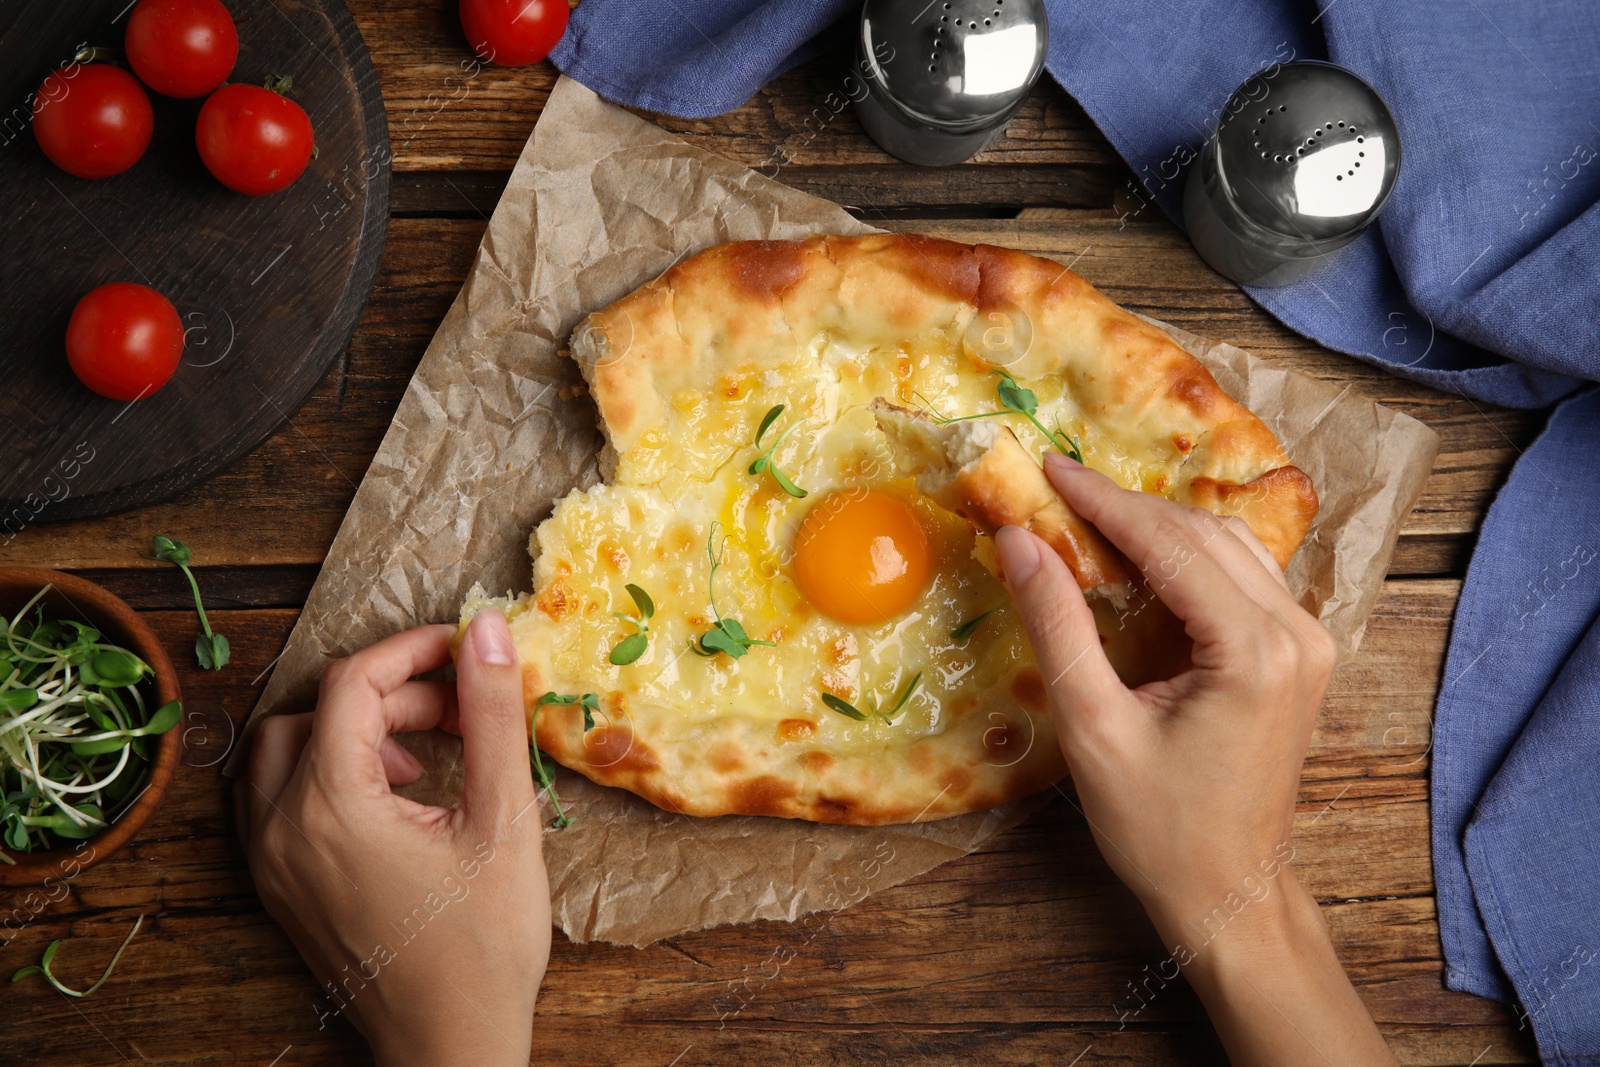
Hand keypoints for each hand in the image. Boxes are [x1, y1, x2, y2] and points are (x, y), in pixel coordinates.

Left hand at [236, 612, 549, 1066]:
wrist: (451, 1043)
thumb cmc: (483, 945)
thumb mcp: (503, 819)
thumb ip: (490, 715)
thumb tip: (484, 629)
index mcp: (331, 806)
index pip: (351, 684)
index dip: (411, 652)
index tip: (462, 650)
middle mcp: (280, 829)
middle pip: (316, 711)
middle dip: (391, 696)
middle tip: (459, 714)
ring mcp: (270, 862)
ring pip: (283, 750)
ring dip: (350, 731)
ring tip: (423, 756)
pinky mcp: (276, 887)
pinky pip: (275, 798)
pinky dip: (324, 773)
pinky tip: (388, 797)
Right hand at [997, 451, 1394, 1066]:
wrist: (1232, 892)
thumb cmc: (1159, 828)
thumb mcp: (1094, 728)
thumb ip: (1058, 625)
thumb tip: (1018, 540)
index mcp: (1252, 651)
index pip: (1169, 544)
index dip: (1102, 500)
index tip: (1048, 466)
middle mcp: (1296, 633)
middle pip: (1204, 534)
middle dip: (1127, 507)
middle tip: (1058, 490)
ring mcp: (1309, 642)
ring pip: (1231, 547)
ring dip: (1161, 527)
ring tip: (1090, 519)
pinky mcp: (1303, 655)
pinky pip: (1246, 577)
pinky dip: (1191, 557)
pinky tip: (1143, 560)